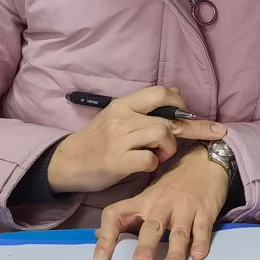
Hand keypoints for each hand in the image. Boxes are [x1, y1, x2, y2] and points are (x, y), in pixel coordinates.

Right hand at [45, 86, 223, 194]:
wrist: (68, 162)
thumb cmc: (99, 141)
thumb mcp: (118, 117)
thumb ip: (145, 109)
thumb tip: (176, 94)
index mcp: (124, 104)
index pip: (161, 93)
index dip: (181, 103)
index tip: (190, 114)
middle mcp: (123, 117)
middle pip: (169, 118)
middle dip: (188, 130)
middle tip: (191, 139)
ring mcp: (119, 139)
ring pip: (164, 135)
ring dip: (169, 149)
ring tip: (159, 155)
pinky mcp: (117, 161)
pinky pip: (151, 160)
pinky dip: (154, 164)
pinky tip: (145, 166)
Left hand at [93, 147, 230, 259]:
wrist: (204, 161)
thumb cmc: (173, 183)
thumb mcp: (147, 195)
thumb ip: (127, 216)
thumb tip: (98, 235)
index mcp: (143, 201)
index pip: (117, 214)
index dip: (107, 236)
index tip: (101, 259)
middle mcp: (162, 204)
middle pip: (152, 226)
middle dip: (146, 245)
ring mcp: (185, 208)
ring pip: (179, 231)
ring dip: (175, 250)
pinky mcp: (205, 210)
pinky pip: (202, 228)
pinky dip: (201, 242)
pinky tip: (198, 255)